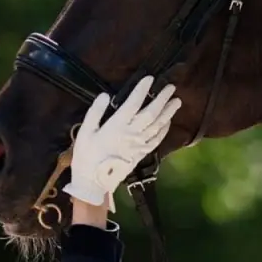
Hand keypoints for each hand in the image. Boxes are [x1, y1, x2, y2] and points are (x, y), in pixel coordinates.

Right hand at [62, 75, 181, 210]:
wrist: (93, 183)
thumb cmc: (86, 156)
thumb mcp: (84, 132)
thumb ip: (95, 113)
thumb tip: (105, 95)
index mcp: (116, 127)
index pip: (133, 104)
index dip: (142, 90)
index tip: (150, 78)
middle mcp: (131, 134)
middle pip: (151, 114)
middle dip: (162, 99)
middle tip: (171, 87)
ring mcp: (138, 145)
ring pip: (157, 126)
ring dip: (168, 113)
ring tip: (177, 101)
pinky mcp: (141, 154)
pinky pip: (156, 140)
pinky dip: (164, 130)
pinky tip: (168, 122)